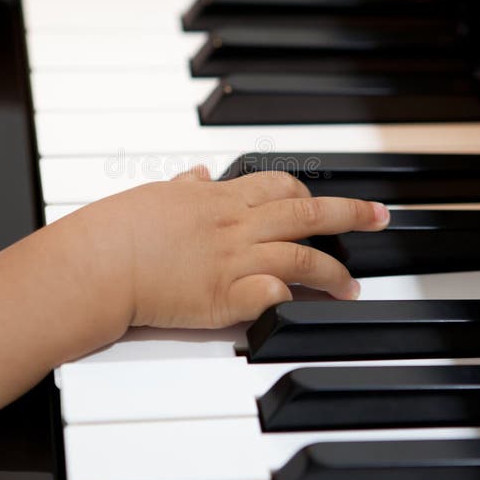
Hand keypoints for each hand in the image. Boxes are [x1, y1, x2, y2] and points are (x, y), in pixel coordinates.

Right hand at [69, 168, 389, 333]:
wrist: (99, 261)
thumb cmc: (120, 228)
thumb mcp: (155, 195)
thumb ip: (184, 186)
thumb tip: (198, 174)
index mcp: (219, 199)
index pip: (279, 186)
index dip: (310, 191)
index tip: (328, 199)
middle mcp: (234, 226)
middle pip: (306, 213)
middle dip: (350, 213)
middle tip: (380, 218)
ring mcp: (233, 261)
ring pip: (302, 257)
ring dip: (334, 272)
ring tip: (352, 286)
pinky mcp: (225, 297)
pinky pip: (274, 293)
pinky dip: (295, 297)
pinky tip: (309, 305)